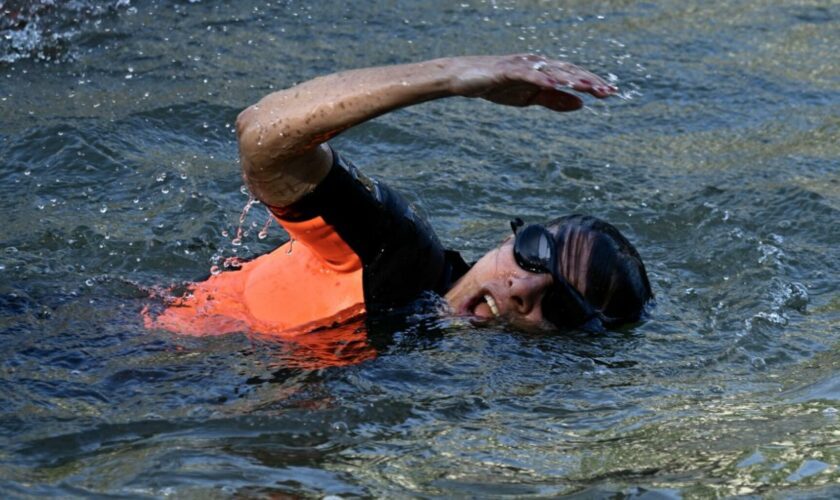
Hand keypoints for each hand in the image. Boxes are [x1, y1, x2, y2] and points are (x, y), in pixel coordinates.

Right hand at [448, 54, 616, 110]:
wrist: (464, 78)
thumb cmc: (498, 85)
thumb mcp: (530, 98)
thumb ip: (554, 100)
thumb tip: (581, 104)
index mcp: (544, 70)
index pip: (573, 75)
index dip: (593, 83)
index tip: (612, 93)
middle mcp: (537, 63)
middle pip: (568, 71)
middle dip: (589, 81)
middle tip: (608, 93)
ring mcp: (522, 65)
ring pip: (551, 71)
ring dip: (571, 79)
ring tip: (588, 88)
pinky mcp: (506, 71)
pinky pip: (527, 75)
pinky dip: (541, 79)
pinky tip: (555, 85)